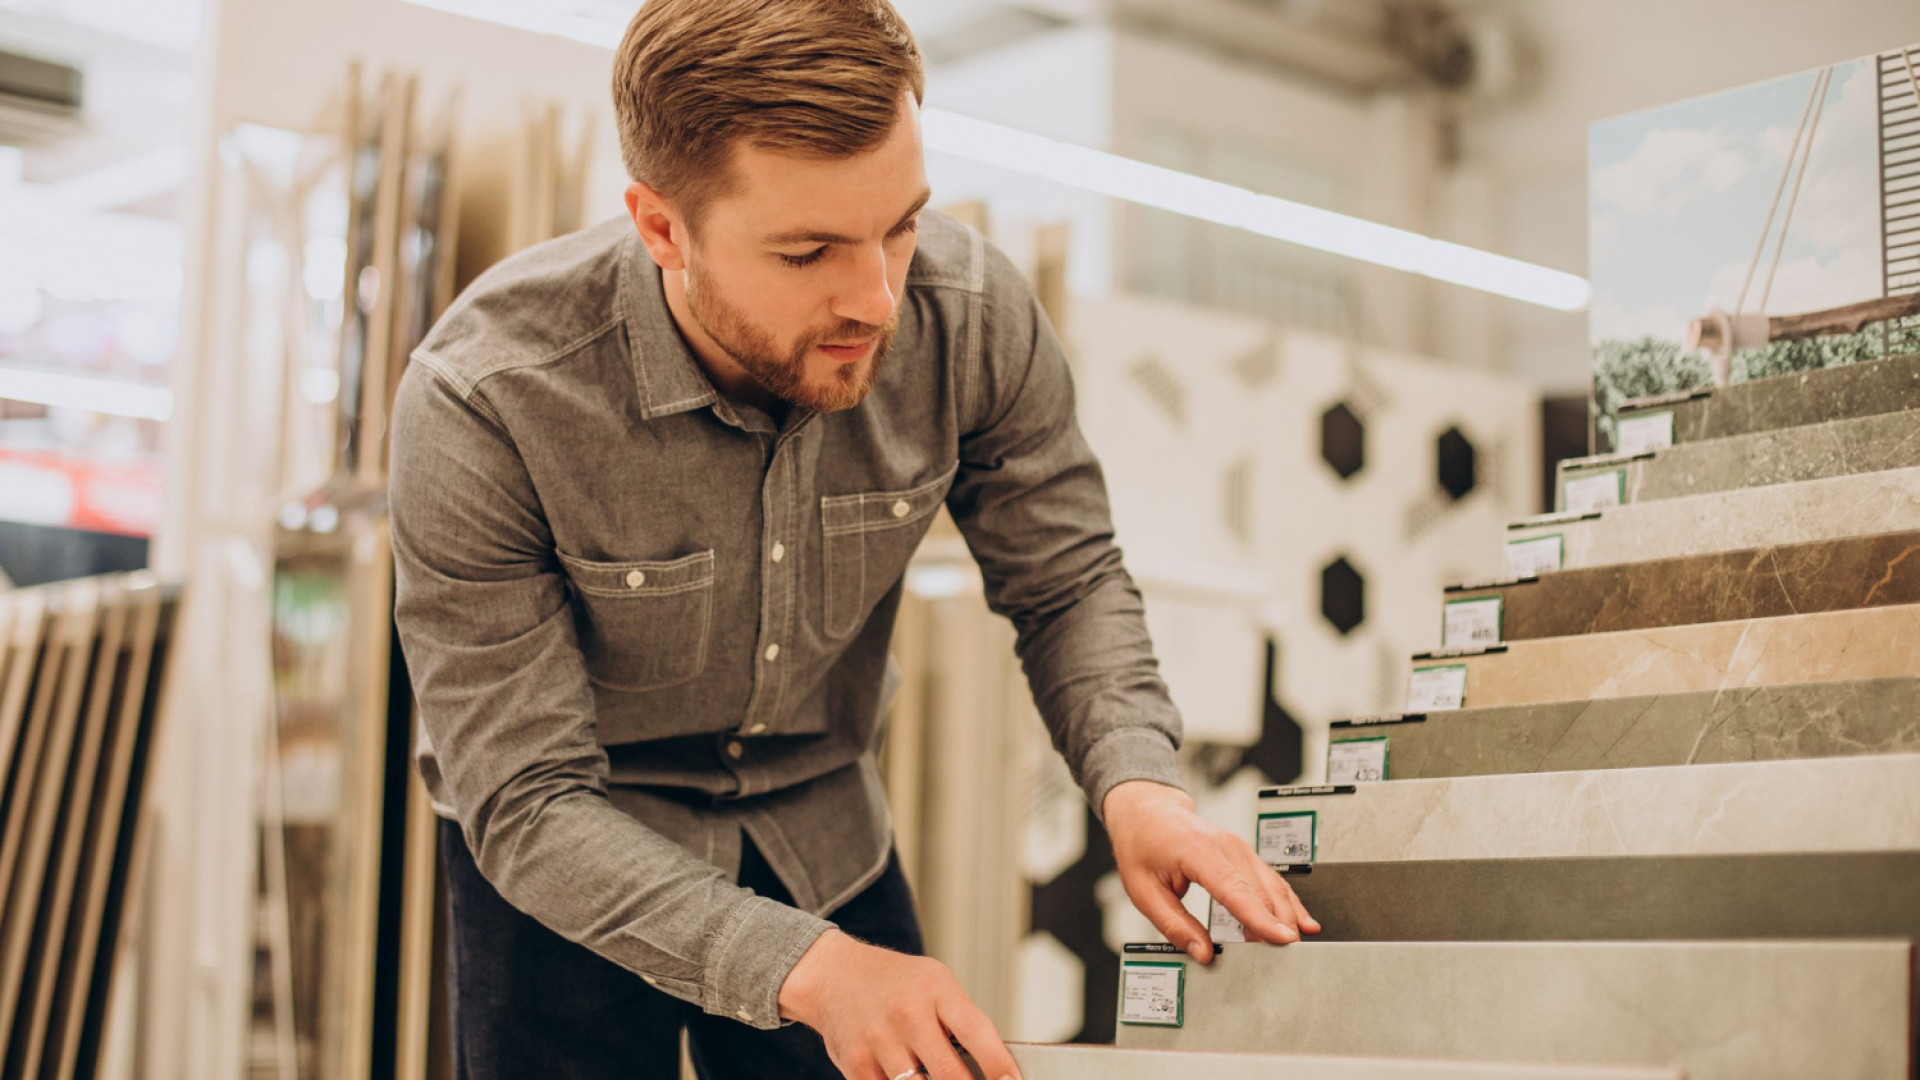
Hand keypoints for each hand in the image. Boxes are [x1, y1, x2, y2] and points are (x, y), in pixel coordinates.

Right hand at [778, 929, 1021, 1079]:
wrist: (834, 975)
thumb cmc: (896, 982)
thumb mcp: (936, 984)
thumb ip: (961, 1022)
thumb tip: (993, 1070)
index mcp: (936, 990)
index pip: (976, 1032)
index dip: (999, 1064)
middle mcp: (907, 1014)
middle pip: (949, 1074)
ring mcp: (879, 1040)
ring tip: (933, 1074)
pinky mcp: (856, 1063)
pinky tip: (907, 1078)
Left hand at [1102, 780, 1319, 961]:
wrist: (1147, 810)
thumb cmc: (1142, 845)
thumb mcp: (1144, 891)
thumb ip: (1175, 925)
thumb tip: (1203, 954)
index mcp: (1198, 852)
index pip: (1236, 890)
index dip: (1261, 919)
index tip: (1282, 939)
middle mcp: (1226, 846)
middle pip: (1262, 891)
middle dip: (1278, 925)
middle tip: (1287, 958)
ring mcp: (1238, 848)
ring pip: (1273, 885)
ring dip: (1286, 916)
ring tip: (1294, 946)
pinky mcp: (1244, 854)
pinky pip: (1271, 879)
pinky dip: (1288, 901)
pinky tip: (1302, 920)